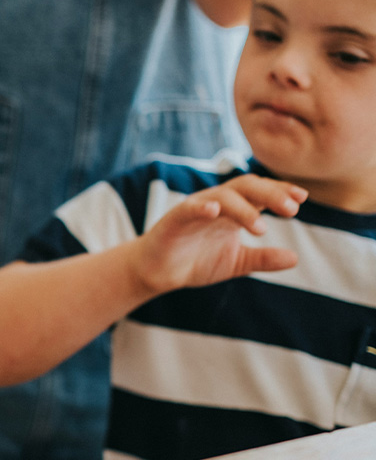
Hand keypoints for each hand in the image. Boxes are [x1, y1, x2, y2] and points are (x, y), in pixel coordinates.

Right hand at [130, 174, 307, 294]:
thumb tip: (295, 257)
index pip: (260, 193)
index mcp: (233, 211)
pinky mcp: (175, 219)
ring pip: (222, 196)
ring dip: (243, 208)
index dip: (280, 191)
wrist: (157, 273)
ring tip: (260, 227)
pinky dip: (202, 207)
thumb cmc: (195, 261)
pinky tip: (215, 211)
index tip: (301, 198)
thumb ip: (262, 259)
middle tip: (291, 209)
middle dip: (270, 194)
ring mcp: (195, 209)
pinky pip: (189, 208)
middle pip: (246, 187)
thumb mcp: (236, 262)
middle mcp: (217, 204)